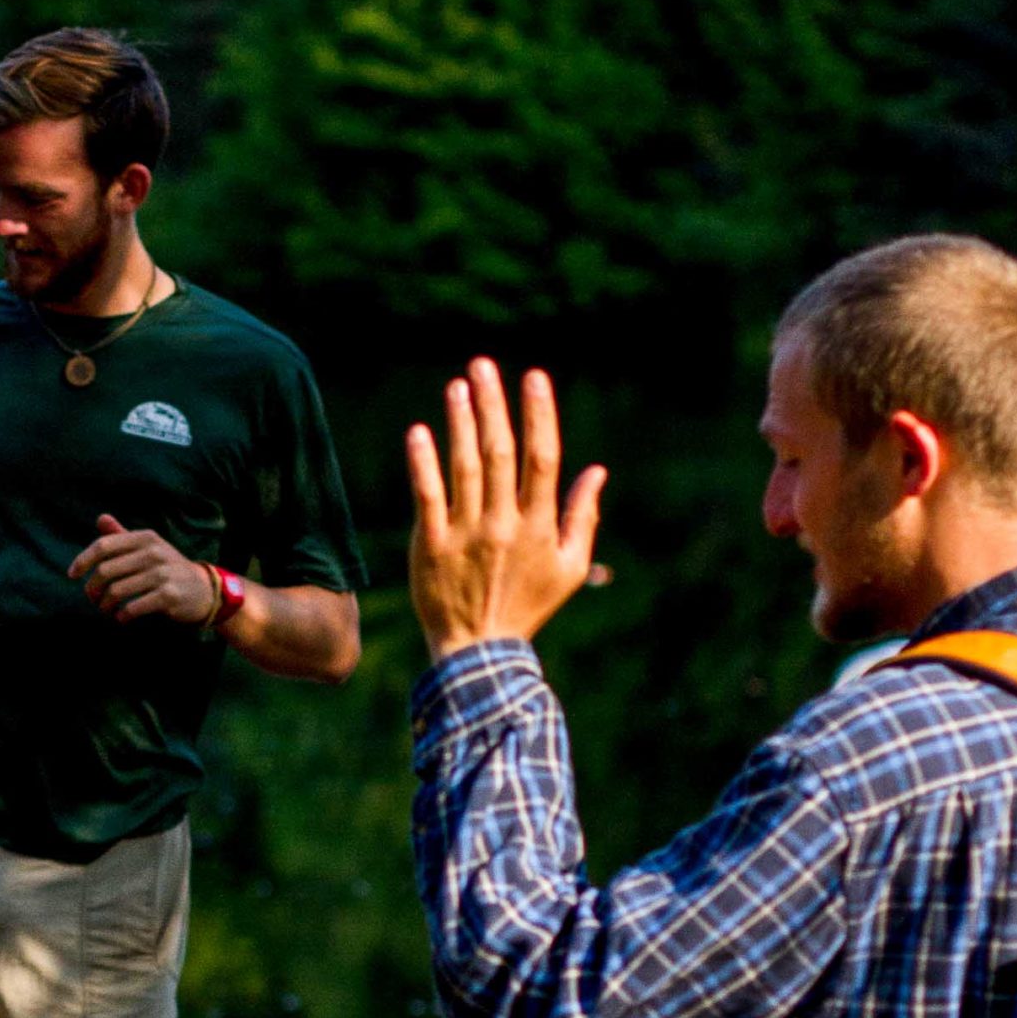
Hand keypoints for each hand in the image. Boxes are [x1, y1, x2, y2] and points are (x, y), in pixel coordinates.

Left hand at [66, 514, 215, 623]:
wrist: (204, 590)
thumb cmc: (168, 568)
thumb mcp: (149, 547)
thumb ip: (123, 535)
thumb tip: (100, 518)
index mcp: (144, 538)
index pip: (103, 546)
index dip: (83, 560)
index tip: (72, 575)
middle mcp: (153, 552)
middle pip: (106, 571)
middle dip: (93, 589)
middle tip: (93, 599)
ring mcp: (162, 574)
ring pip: (117, 591)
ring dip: (105, 605)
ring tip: (106, 609)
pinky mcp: (168, 596)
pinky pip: (133, 608)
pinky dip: (122, 616)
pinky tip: (122, 618)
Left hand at [407, 358, 607, 659]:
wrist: (480, 652)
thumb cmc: (528, 607)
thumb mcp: (570, 568)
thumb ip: (584, 518)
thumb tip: (597, 470)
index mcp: (540, 525)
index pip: (542, 458)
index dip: (539, 414)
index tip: (534, 377)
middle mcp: (504, 524)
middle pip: (500, 452)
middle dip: (494, 404)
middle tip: (483, 365)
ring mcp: (466, 534)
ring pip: (465, 467)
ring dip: (460, 422)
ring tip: (457, 386)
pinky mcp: (431, 546)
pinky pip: (428, 497)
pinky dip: (422, 463)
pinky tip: (419, 432)